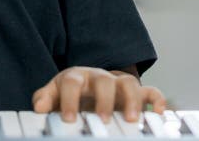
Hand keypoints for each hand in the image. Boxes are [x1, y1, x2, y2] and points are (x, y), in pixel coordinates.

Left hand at [31, 67, 165, 122]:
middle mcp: (98, 77)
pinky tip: (159, 112)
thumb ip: (45, 99)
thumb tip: (39, 107)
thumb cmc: (69, 92)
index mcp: (76, 77)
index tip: (70, 119)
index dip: (70, 100)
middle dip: (104, 100)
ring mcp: (117, 83)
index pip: (72, 83)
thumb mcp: (54, 93)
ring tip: (132, 120)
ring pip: (128, 83)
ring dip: (132, 100)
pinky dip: (156, 98)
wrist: (87, 84)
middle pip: (103, 81)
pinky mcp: (135, 92)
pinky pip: (150, 90)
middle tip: (103, 120)